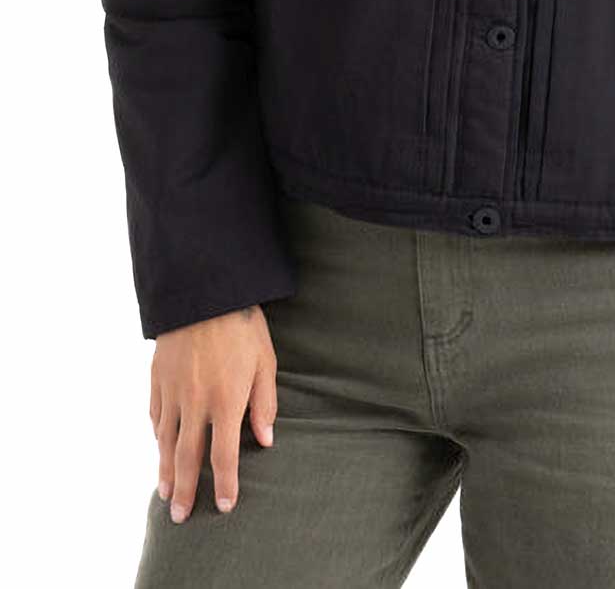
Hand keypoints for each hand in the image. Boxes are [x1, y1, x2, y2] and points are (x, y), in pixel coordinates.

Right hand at [149, 304, 277, 522]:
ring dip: (164, 470)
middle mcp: (196, 402)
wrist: (204, 291)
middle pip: (187, 457)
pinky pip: (155, 415)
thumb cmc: (243, 324)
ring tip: (164, 494)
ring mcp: (173, 391)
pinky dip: (157, 435)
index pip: (223, 456)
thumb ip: (264, 403)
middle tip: (181, 517)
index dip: (224, 484)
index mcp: (226, 400)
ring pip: (165, 441)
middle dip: (185, 490)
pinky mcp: (158, 378)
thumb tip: (265, 440)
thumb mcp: (265, 361)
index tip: (224, 505)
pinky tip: (159, 446)